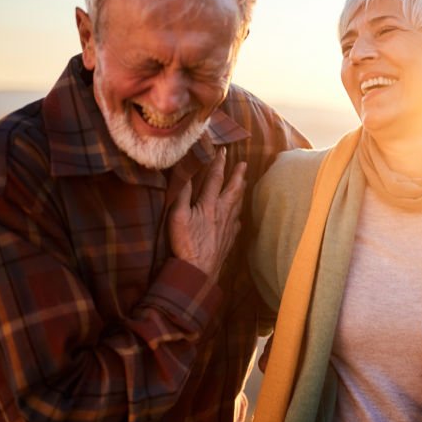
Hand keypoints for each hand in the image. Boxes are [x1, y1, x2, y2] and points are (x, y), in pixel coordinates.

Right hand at [169, 148, 247, 283]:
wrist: (199, 270)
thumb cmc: (186, 244)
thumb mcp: (178, 217)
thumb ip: (182, 195)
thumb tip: (184, 175)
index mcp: (209, 204)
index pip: (215, 179)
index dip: (219, 163)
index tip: (223, 151)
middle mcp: (223, 212)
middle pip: (233, 189)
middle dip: (238, 175)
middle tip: (244, 164)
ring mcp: (228, 226)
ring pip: (237, 204)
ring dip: (240, 191)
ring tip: (244, 183)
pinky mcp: (230, 238)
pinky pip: (237, 222)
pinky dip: (238, 214)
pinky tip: (238, 216)